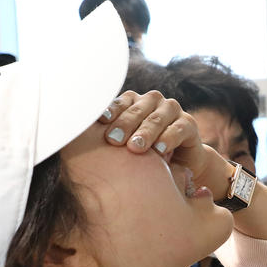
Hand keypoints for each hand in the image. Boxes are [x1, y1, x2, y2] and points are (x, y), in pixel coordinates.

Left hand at [99, 90, 229, 196]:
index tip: (99, 123)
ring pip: (156, 118)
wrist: (179, 164)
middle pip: (136, 110)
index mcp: (133, 102)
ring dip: (145, 133)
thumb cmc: (144, 155)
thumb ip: (110, 140)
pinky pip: (178, 129)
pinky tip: (159, 151)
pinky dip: (168, 139)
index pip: (119, 103)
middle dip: (124, 125)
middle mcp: (152, 101)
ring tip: (135, 148)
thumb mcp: (125, 147)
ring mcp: (171, 110)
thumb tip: (77, 143)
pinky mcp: (189, 123)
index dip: (110, 112)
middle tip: (113, 140)